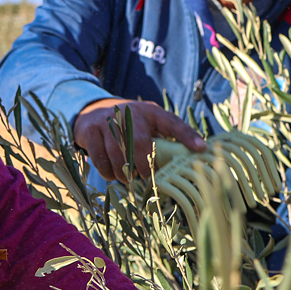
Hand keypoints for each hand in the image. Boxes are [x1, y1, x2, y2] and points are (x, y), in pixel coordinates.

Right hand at [72, 99, 205, 182]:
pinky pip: (100, 158)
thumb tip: (186, 160)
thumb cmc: (127, 125)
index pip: (171, 122)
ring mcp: (106, 120)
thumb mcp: (146, 125)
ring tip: (127, 178)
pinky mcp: (89, 130)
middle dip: (143, 165)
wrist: (90, 112)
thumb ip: (162, 139)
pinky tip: (112, 174)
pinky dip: (108, 172)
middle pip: (139, 142)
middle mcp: (128, 112)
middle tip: (145, 176)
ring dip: (124, 172)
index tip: (201, 149)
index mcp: (149, 111)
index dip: (187, 135)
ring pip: (118, 153)